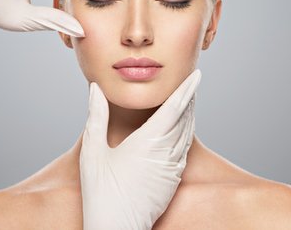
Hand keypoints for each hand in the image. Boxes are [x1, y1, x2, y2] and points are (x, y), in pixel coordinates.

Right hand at [80, 69, 201, 229]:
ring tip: (189, 99)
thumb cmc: (101, 192)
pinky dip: (187, 132)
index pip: (174, 107)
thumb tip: (96, 90)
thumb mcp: (92, 150)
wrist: (116, 229)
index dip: (187, 89)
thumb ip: (96, 116)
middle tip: (191, 82)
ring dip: (190, 113)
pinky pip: (185, 148)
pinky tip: (183, 128)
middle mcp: (165, 153)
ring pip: (187, 133)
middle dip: (190, 97)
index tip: (197, 75)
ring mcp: (172, 168)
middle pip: (185, 118)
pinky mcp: (174, 180)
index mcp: (148, 142)